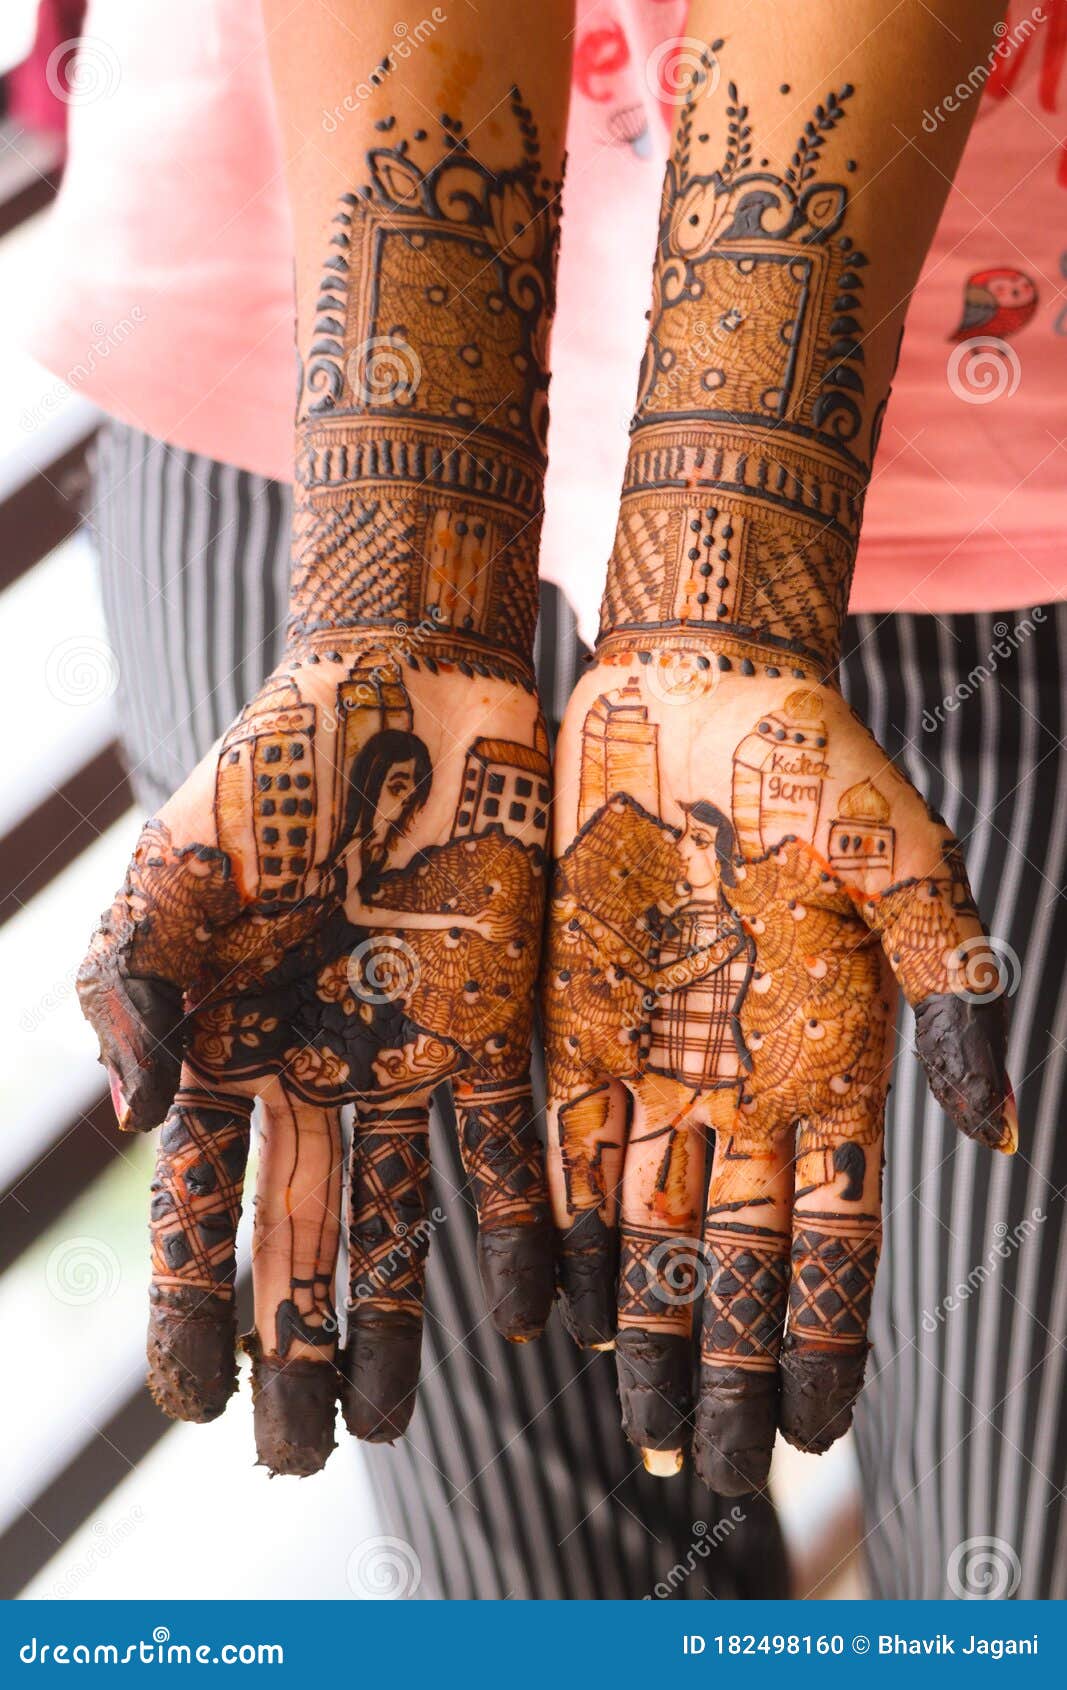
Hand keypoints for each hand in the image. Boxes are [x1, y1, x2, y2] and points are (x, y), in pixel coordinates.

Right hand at [78, 637, 552, 1474]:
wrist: (404, 688)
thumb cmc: (272, 770)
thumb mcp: (175, 871)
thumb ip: (133, 987)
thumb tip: (133, 1122)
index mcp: (230, 1043)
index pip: (201, 1207)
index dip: (193, 1306)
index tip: (193, 1407)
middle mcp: (319, 1072)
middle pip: (298, 1236)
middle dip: (292, 1345)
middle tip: (293, 1456)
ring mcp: (410, 1057)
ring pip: (397, 1216)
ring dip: (391, 1318)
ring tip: (387, 1420)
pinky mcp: (501, 1026)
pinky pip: (510, 1150)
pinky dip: (518, 1233)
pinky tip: (530, 1318)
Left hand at [543, 653, 1015, 1492]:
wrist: (690, 687)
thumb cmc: (814, 763)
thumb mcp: (904, 863)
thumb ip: (949, 986)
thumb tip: (994, 1131)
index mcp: (831, 1058)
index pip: (834, 1231)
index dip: (823, 1331)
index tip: (809, 1431)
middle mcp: (740, 1082)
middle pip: (733, 1256)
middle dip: (721, 1364)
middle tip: (705, 1473)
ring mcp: (650, 1059)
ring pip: (647, 1226)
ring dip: (641, 1326)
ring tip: (634, 1427)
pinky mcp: (569, 1023)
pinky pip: (561, 1152)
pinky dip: (557, 1235)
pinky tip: (551, 1312)